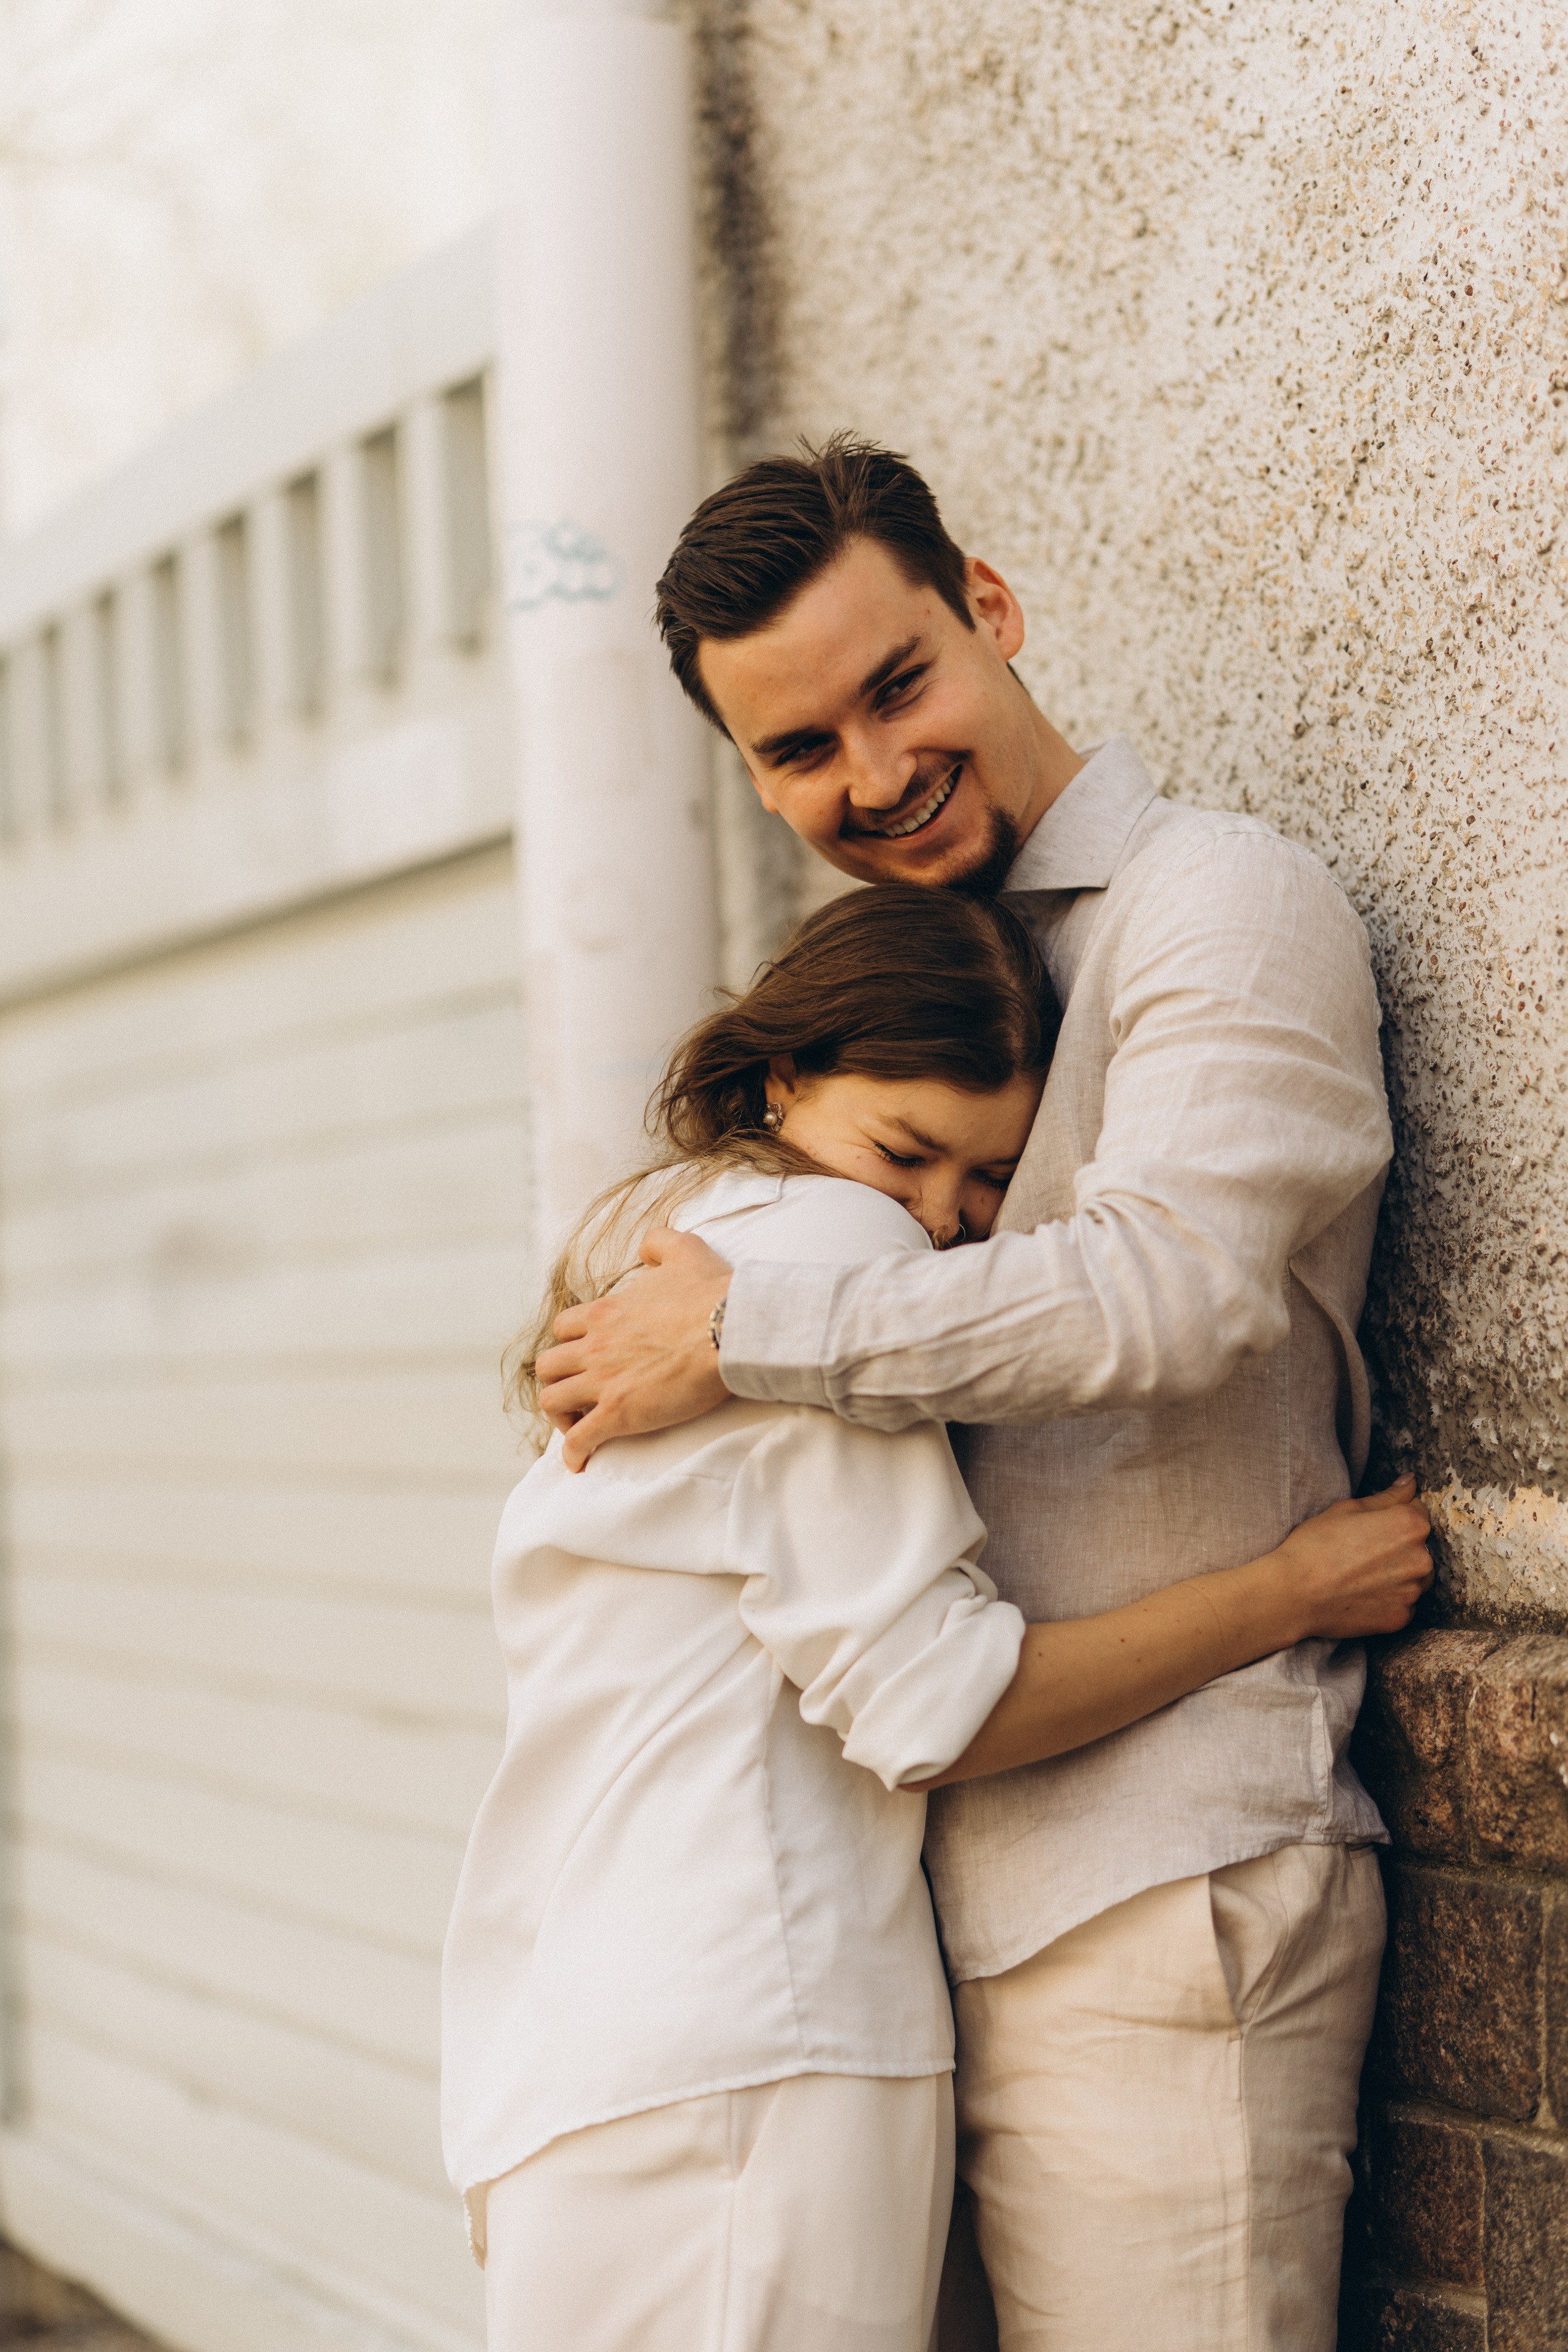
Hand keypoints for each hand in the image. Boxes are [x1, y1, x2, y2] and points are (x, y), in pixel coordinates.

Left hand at [536, 1227, 732, 1470]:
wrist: (730, 1329)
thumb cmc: (712, 1293)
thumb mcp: (684, 1250)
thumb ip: (659, 1242)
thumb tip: (646, 1246)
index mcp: (605, 1311)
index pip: (564, 1329)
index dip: (571, 1345)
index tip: (586, 1358)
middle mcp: (595, 1345)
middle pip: (548, 1366)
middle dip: (558, 1380)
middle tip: (580, 1393)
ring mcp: (603, 1380)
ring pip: (553, 1400)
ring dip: (561, 1416)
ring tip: (578, 1427)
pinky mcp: (618, 1412)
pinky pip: (579, 1438)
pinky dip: (573, 1453)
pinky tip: (579, 1463)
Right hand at [1274, 1473, 1434, 1640]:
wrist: (1294, 1593)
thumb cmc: (1316, 1545)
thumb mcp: (1347, 1509)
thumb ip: (1388, 1496)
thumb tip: (1411, 1482)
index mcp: (1410, 1525)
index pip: (1417, 1512)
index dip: (1392, 1516)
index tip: (1370, 1527)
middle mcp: (1421, 1559)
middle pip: (1420, 1546)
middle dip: (1399, 1546)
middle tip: (1362, 1551)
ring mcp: (1413, 1591)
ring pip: (1415, 1576)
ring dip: (1398, 1573)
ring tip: (1362, 1574)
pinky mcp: (1402, 1617)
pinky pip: (1403, 1602)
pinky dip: (1389, 1598)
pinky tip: (1362, 1594)